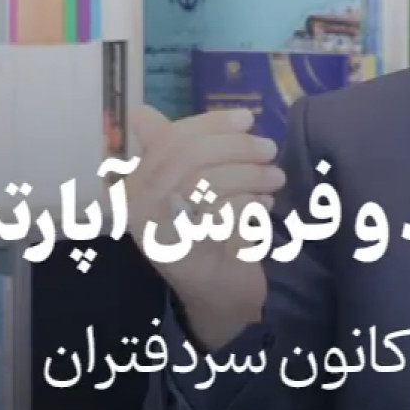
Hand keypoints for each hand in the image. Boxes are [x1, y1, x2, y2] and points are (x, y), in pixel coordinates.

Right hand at [123, 104, 284, 347]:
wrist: (216, 297)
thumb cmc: (203, 236)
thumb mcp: (184, 189)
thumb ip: (171, 151)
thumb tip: (143, 112)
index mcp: (134, 186)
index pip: (168, 139)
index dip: (210, 124)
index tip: (247, 118)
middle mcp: (137, 208)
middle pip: (185, 158)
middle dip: (235, 147)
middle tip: (269, 149)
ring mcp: (158, 232)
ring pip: (204, 183)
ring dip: (249, 174)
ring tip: (275, 178)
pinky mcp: (187, 254)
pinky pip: (220, 214)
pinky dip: (249, 203)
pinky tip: (265, 205)